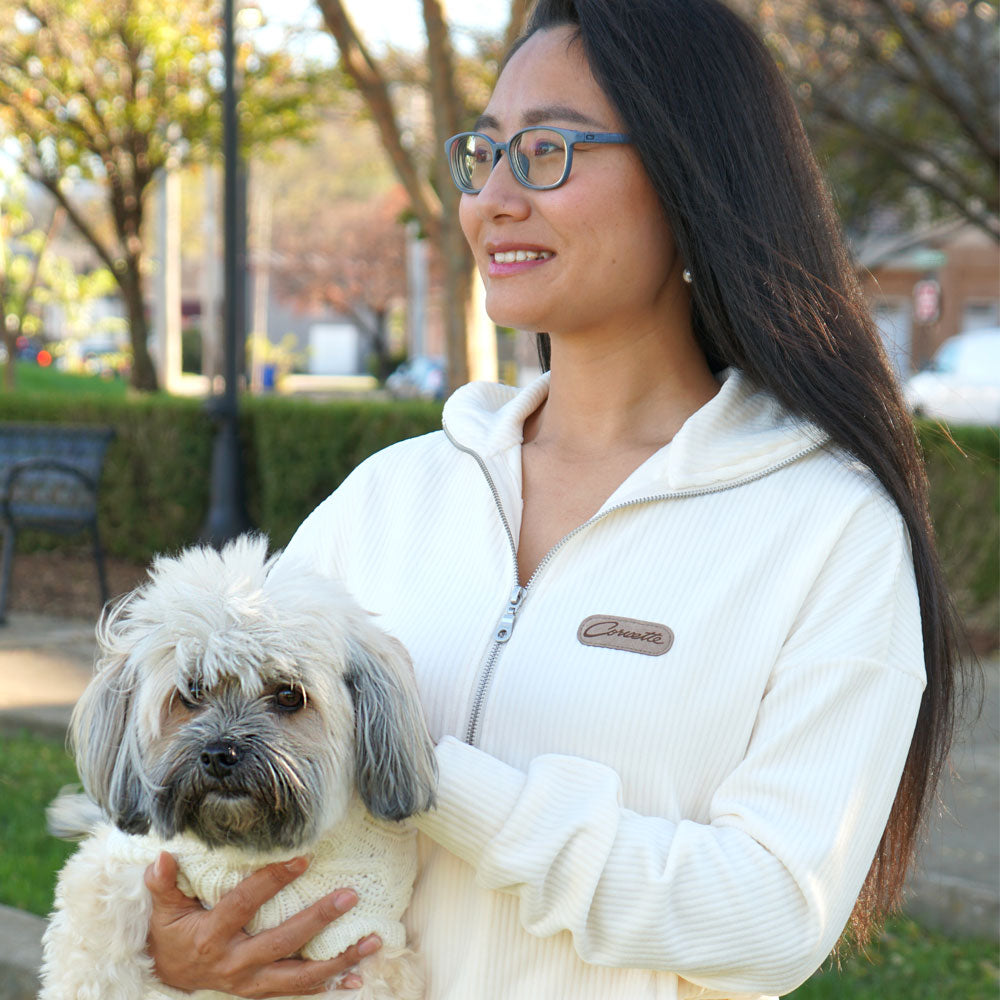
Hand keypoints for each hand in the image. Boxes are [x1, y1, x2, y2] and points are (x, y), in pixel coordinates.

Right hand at [144, 851, 381, 996]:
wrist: (168, 977)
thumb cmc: (171, 933)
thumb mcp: (163, 909)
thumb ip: (163, 883)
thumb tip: (163, 855)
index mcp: (211, 936)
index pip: (245, 904)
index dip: (272, 881)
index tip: (303, 858)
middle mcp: (235, 963)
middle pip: (282, 942)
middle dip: (317, 920)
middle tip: (349, 896)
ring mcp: (251, 983)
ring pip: (300, 976)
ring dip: (338, 960)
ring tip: (372, 941)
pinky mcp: (262, 992)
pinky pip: (299, 992)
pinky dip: (329, 985)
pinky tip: (357, 977)